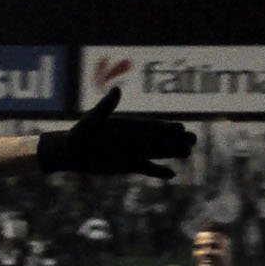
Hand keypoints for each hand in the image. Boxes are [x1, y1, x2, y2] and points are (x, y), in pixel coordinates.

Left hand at [37, 88, 195, 178]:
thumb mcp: (92, 119)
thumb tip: (116, 90)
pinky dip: (157, 171)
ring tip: (188, 153)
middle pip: (161, 138)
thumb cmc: (80, 133)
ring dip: (172, 153)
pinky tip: (171, 174)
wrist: (71, 152)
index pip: (153, 126)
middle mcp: (136, 138)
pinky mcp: (127, 165)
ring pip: (158, 152)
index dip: (167, 127)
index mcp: (131, 125)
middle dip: (176, 139)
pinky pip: (146, 168)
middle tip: (193, 140)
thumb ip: (105, 106)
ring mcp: (133, 152)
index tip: (180, 128)